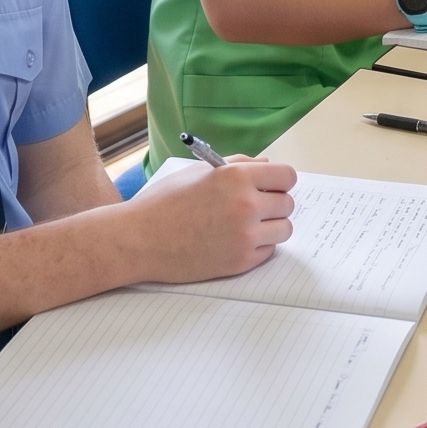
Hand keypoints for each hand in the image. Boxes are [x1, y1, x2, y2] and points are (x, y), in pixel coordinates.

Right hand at [128, 157, 297, 278]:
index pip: (287, 176)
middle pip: (288, 203)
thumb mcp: (200, 172)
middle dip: (274, 204)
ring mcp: (244, 236)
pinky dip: (258, 247)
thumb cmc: (164, 203)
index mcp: (236, 177)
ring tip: (245, 225)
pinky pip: (269, 251)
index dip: (279, 181)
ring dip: (270, 227)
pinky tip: (234, 241)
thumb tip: (268, 167)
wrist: (139, 239)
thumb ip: (238, 166)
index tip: (271, 186)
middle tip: (253, 207)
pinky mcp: (240, 262)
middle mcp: (245, 205)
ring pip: (284, 229)